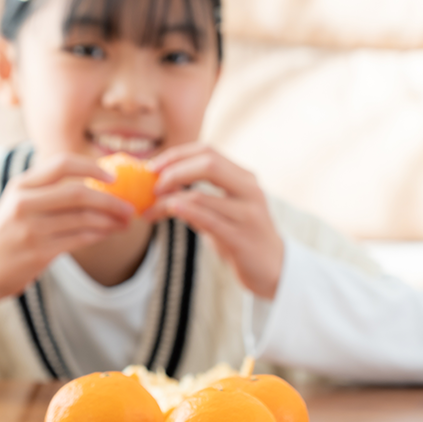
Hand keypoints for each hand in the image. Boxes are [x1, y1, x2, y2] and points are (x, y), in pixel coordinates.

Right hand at [0, 154, 134, 302]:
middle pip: (78, 193)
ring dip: (110, 221)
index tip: (113, 177)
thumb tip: (95, 183)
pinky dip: (99, 235)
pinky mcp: (38, 252)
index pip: (62, 164)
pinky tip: (108, 234)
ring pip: (83, 219)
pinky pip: (79, 240)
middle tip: (128, 207)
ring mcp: (31, 229)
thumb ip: (47, 190)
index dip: (91, 167)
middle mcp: (24, 203)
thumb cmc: (7, 232)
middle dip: (110, 200)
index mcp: (21, 185)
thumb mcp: (18, 202)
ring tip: (124, 223)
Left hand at [146, 143, 283, 298]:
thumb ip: (200, 195)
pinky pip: (209, 220)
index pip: (207, 152)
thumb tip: (161, 184)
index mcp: (244, 178)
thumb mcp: (224, 209)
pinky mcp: (241, 238)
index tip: (152, 167)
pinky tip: (170, 210)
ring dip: (168, 200)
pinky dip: (186, 212)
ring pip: (202, 195)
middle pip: (208, 164)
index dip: (177, 155)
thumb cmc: (241, 236)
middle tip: (152, 185)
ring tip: (150, 209)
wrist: (273, 269)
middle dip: (174, 170)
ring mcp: (247, 214)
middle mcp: (249, 190)